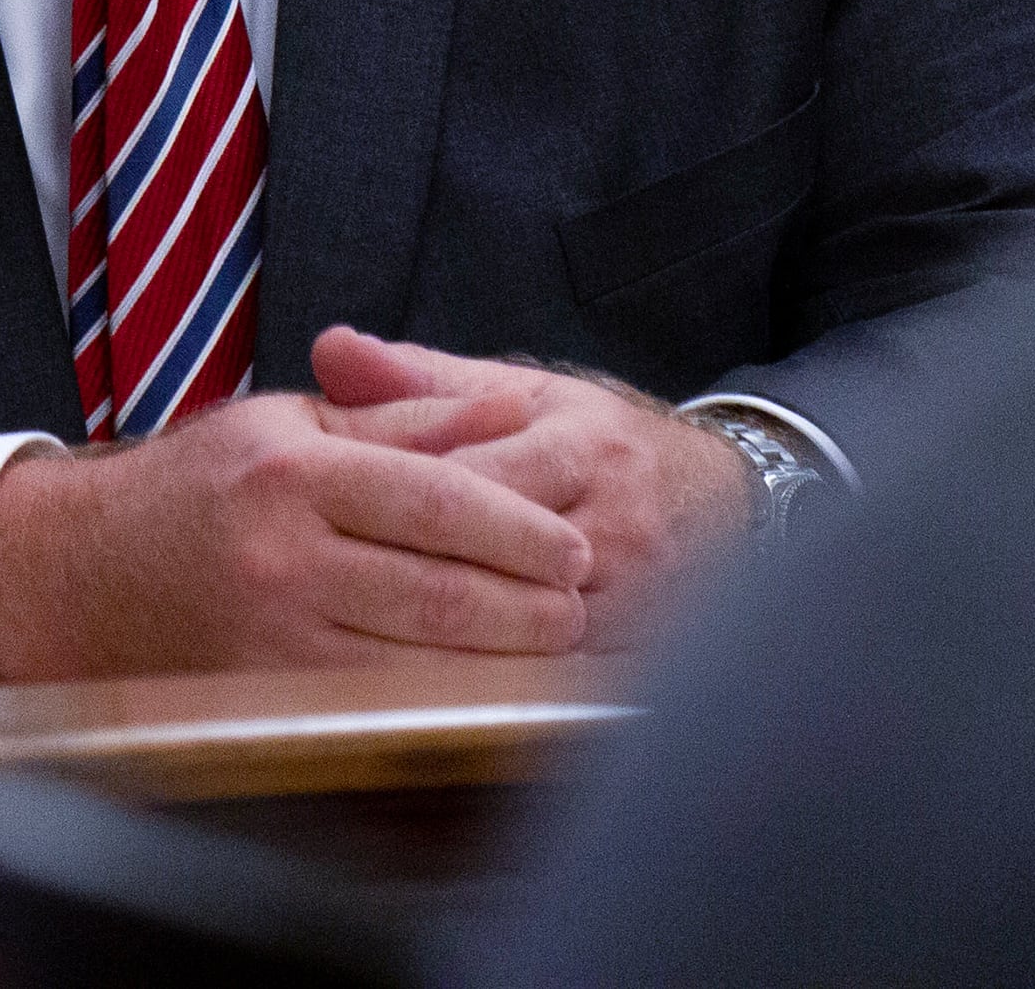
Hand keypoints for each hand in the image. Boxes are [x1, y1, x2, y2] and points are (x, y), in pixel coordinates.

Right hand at [0, 384, 594, 681]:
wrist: (74, 573)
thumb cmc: (194, 489)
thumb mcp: (289, 426)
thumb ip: (402, 421)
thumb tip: (508, 415)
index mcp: (292, 474)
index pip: (436, 503)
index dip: (519, 531)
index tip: (575, 548)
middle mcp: (280, 558)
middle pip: (440, 594)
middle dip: (530, 608)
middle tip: (584, 603)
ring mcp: (269, 640)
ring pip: (419, 664)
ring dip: (504, 665)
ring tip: (557, 650)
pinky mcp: (261, 700)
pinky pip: (376, 706)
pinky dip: (444, 703)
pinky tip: (488, 694)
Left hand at [309, 328, 754, 651]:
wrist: (711, 501)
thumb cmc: (595, 443)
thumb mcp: (520, 394)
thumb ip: (421, 379)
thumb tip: (331, 350)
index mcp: (578, 449)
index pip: (466, 486)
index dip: (388, 507)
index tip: (323, 522)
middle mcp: (614, 525)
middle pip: (490, 566)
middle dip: (405, 579)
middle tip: (327, 592)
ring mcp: (633, 600)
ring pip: (518, 636)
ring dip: (443, 643)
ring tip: (364, 640)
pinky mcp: (639, 655)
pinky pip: (549, 680)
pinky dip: (488, 681)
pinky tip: (427, 684)